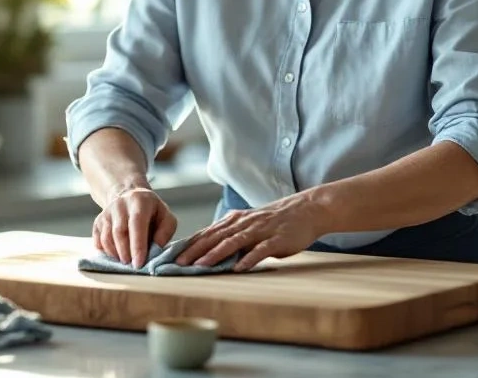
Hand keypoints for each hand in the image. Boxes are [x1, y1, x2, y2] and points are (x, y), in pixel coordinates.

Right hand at [92, 183, 177, 269]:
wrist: (130, 197)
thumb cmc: (151, 212)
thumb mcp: (166, 216)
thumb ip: (166, 231)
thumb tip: (156, 248)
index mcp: (139, 201)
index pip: (137, 223)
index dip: (138, 245)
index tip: (139, 263)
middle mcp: (120, 204)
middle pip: (119, 231)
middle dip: (125, 252)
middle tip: (133, 266)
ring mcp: (106, 212)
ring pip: (106, 237)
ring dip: (115, 254)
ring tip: (126, 261)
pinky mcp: (98, 221)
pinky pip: (98, 240)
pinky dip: (106, 252)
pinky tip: (116, 256)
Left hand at [175, 193, 327, 271]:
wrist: (306, 210)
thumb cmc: (275, 222)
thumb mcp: (249, 225)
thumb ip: (231, 236)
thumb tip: (208, 251)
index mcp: (235, 220)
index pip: (206, 233)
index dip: (189, 245)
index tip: (172, 256)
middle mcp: (244, 223)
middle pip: (215, 237)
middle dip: (195, 250)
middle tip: (178, 263)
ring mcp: (260, 230)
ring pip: (233, 241)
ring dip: (215, 254)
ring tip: (200, 265)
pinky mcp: (277, 239)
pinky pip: (260, 250)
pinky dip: (248, 258)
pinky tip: (238, 267)